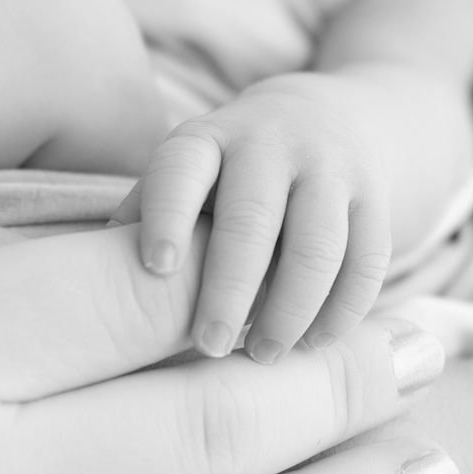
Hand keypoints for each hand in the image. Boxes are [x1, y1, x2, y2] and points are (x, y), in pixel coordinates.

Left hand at [127, 74, 392, 364]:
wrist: (335, 117)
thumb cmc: (232, 171)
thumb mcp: (187, 175)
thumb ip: (147, 218)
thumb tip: (93, 285)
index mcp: (208, 137)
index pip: (182, 169)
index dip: (168, 216)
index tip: (156, 270)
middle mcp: (271, 141)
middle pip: (252, 218)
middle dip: (229, 289)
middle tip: (207, 347)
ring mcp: (331, 166)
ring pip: (318, 245)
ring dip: (290, 309)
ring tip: (263, 356)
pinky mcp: (379, 196)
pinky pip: (368, 262)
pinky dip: (342, 312)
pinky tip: (313, 345)